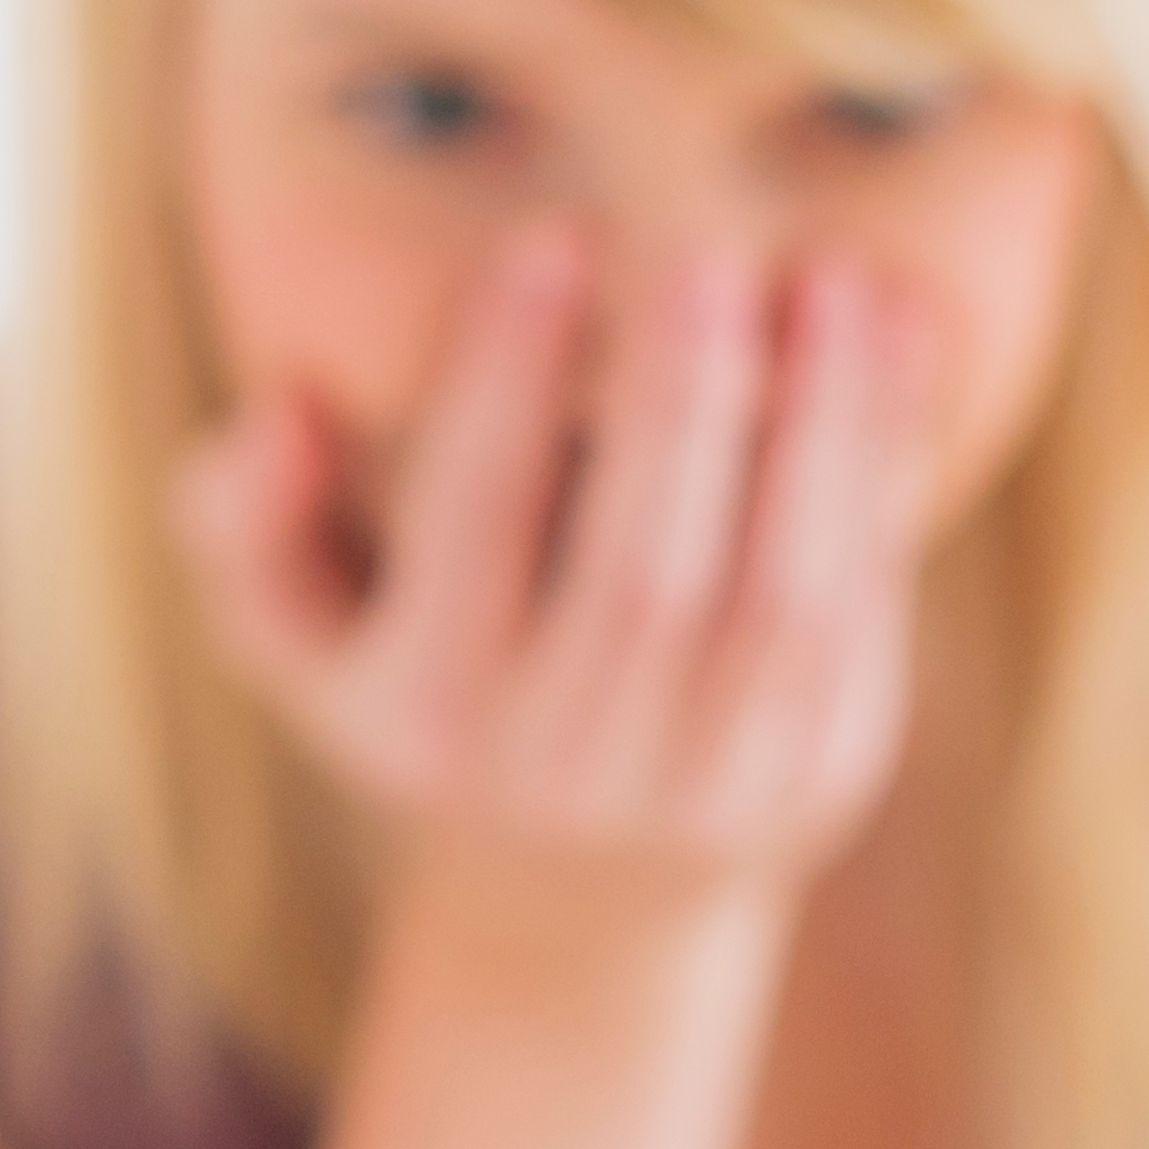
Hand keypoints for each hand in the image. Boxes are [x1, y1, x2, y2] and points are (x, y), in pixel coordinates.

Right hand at [176, 233, 931, 911]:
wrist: (577, 909)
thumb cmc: (428, 705)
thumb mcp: (300, 646)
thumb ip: (249, 528)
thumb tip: (282, 410)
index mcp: (426, 713)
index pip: (471, 527)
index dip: (511, 382)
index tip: (553, 240)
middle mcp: (564, 766)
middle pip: (642, 575)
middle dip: (684, 405)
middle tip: (712, 253)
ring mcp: (704, 783)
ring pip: (780, 596)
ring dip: (820, 427)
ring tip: (837, 278)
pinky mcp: (820, 774)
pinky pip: (865, 611)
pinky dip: (886, 469)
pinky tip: (899, 343)